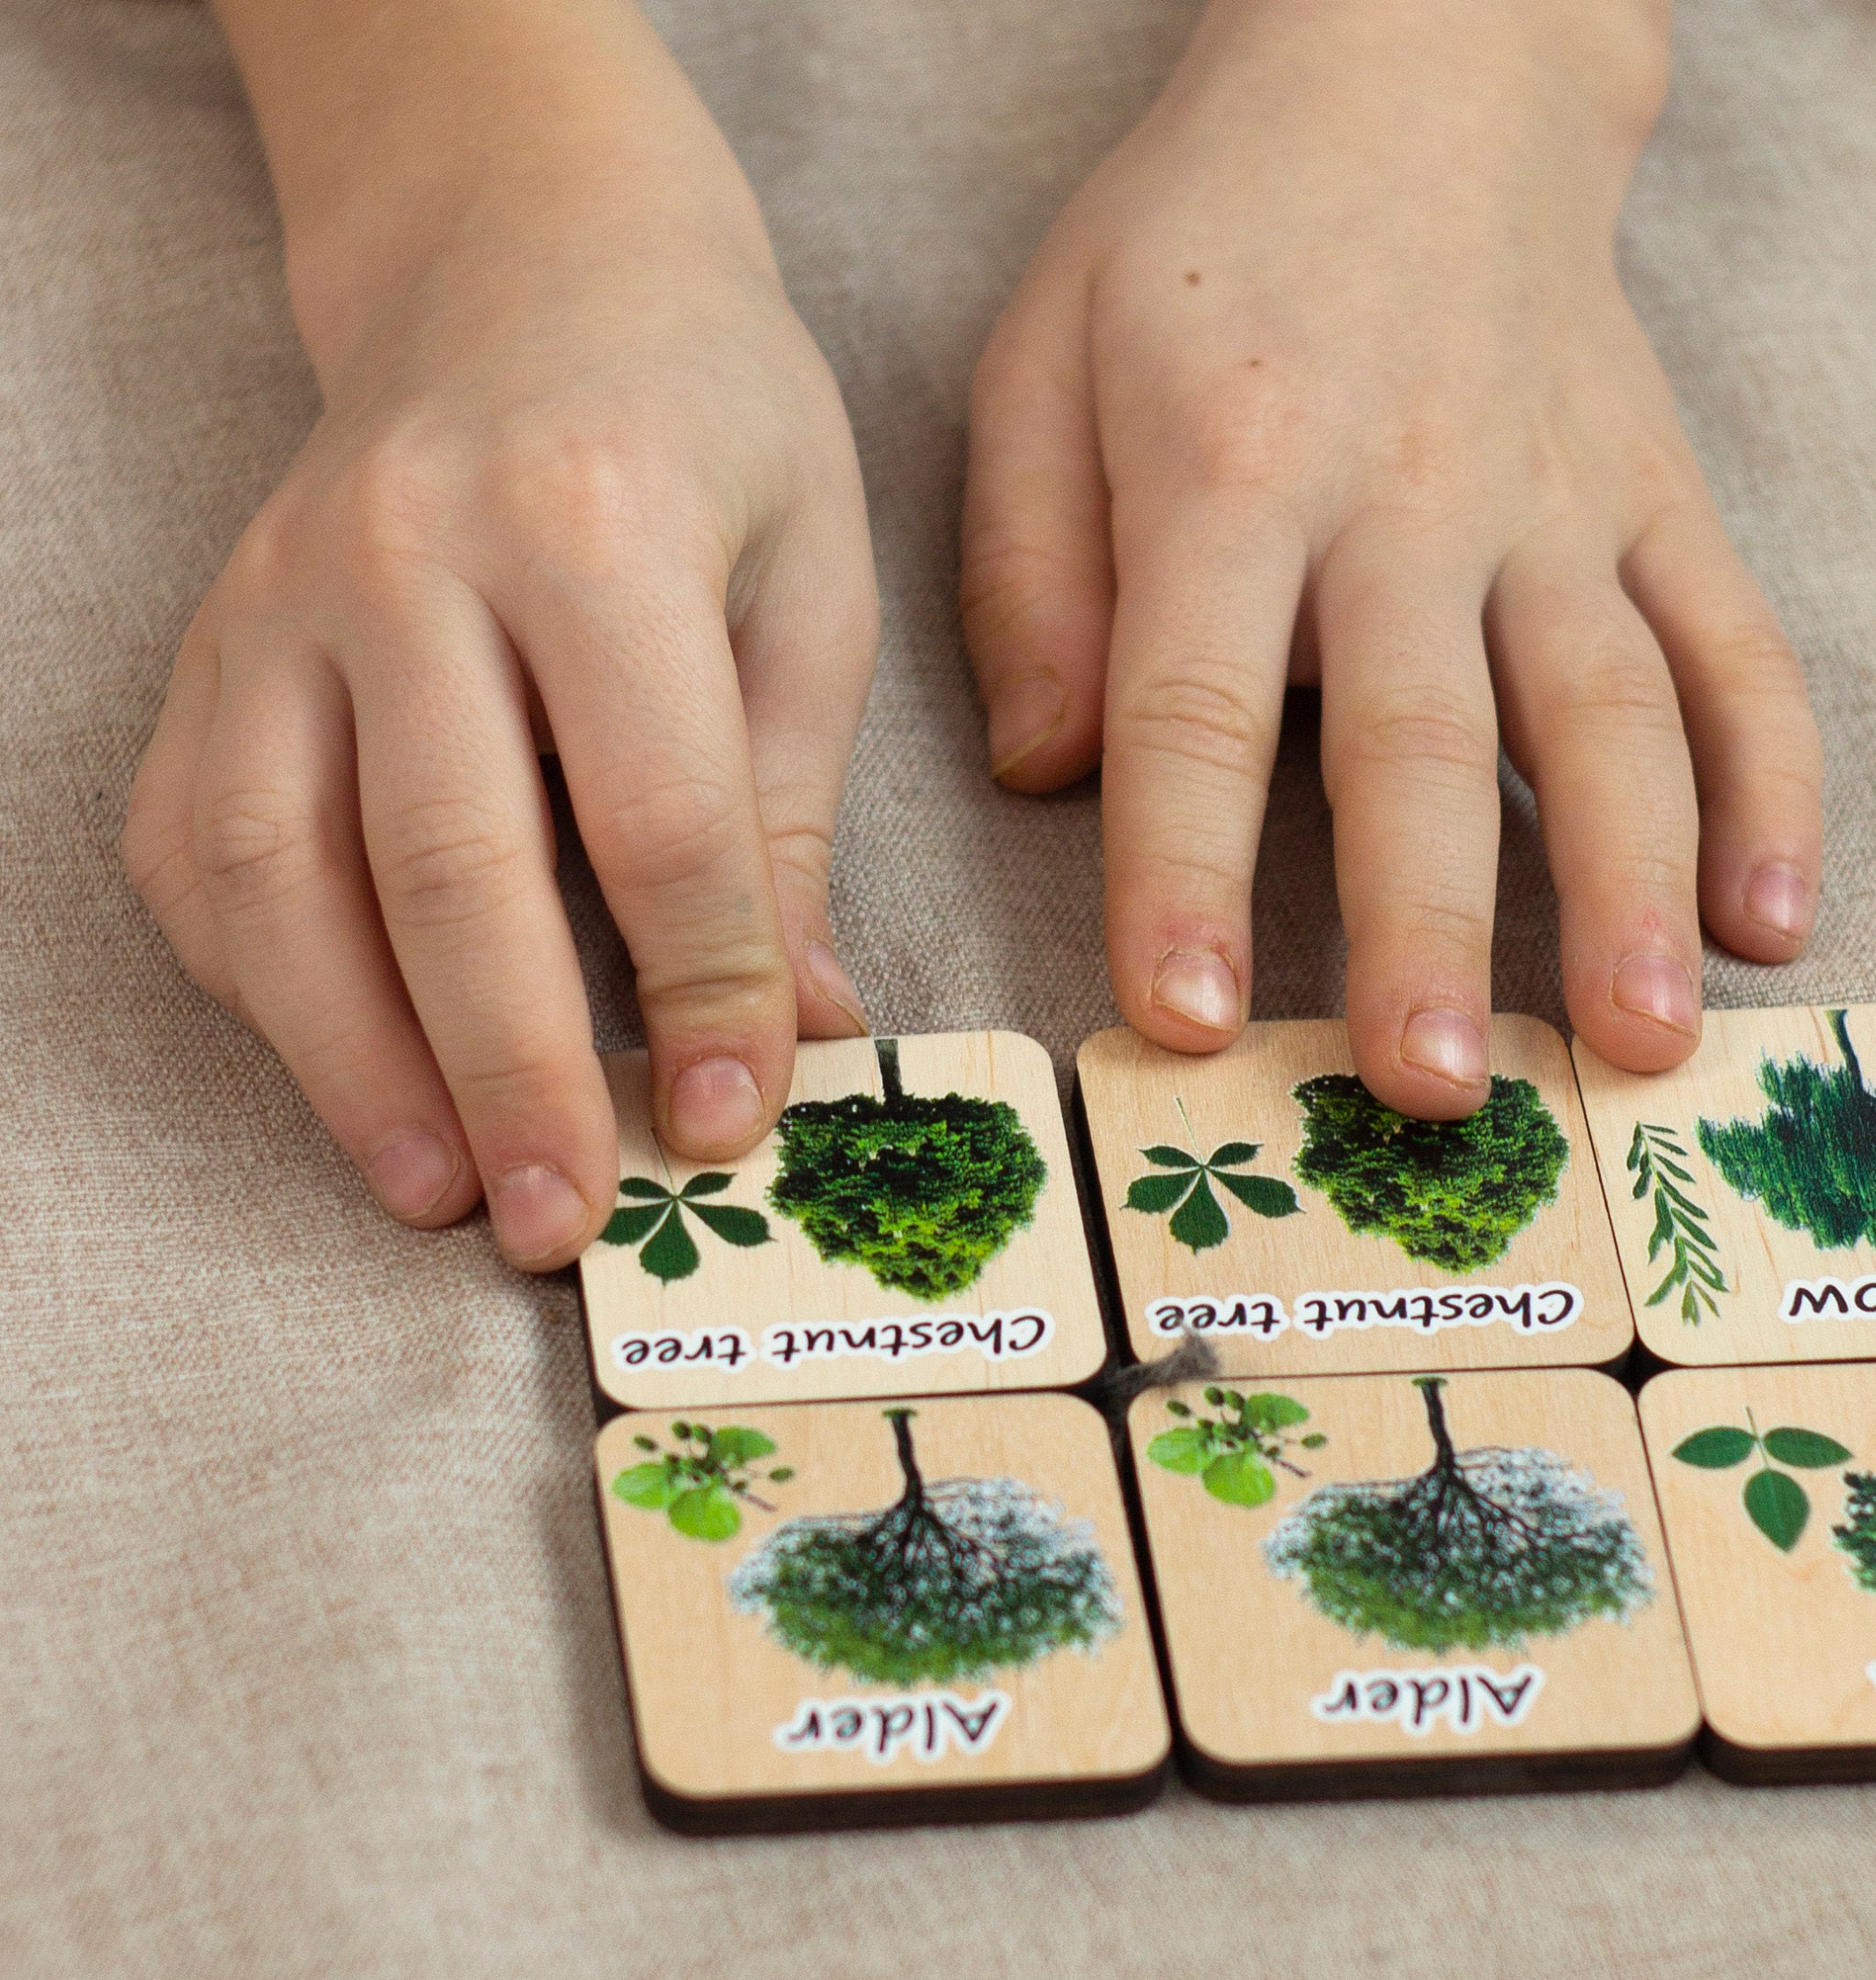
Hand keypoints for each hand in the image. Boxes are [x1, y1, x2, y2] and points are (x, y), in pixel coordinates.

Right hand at [122, 1, 876, 1267]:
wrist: (526, 258)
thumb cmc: (709, 420)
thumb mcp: (809, 581)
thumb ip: (789, 808)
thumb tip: (797, 1027)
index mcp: (594, 517)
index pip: (654, 814)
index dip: (701, 990)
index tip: (741, 1122)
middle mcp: (405, 551)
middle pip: (449, 864)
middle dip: (517, 1068)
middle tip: (567, 1220)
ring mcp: (276, 597)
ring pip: (284, 873)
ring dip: (357, 1063)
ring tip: (442, 1193)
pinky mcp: (208, 642)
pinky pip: (200, 843)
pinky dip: (261, 981)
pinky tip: (344, 1074)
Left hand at [963, 0, 1821, 1117]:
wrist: (1419, 67)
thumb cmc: (1202, 239)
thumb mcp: (1045, 352)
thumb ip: (1032, 566)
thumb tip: (1045, 770)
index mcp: (1231, 461)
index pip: (1198, 697)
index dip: (1185, 869)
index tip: (1186, 1022)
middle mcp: (1411, 490)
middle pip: (1421, 734)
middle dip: (1427, 924)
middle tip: (1434, 1091)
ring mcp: (1559, 496)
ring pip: (1610, 708)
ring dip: (1633, 886)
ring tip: (1642, 1049)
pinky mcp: (1663, 494)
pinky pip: (1741, 644)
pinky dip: (1774, 782)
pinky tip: (1778, 920)